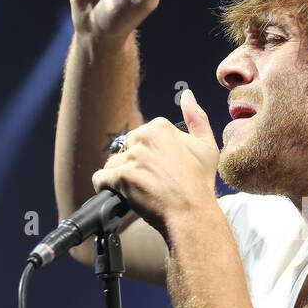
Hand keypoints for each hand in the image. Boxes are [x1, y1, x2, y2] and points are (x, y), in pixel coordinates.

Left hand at [91, 89, 218, 236]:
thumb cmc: (199, 183)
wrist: (192, 213)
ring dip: (121, 180)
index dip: (148, 159)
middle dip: (132, 167)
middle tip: (151, 184)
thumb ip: (196, 117)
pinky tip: (125, 197)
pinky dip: (108, 190)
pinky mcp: (121, 176)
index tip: (160, 172)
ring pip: (112, 165)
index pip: (139, 139)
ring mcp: (132, 156)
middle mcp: (144, 136)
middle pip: (123, 150)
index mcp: (160, 126)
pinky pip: (100, 180)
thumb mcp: (206, 147)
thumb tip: (187, 95)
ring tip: (141, 192)